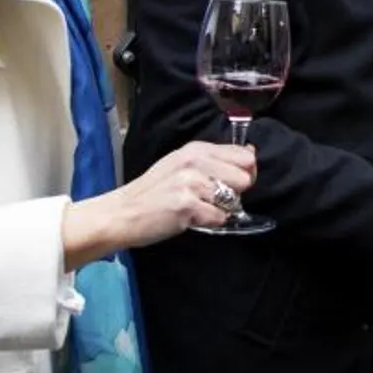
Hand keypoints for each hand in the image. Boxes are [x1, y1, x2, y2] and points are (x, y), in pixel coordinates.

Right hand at [63, 142, 257, 266]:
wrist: (121, 213)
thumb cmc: (154, 192)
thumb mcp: (182, 164)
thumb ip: (215, 160)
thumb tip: (251, 153)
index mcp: (196, 149)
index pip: (245, 156)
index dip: (245, 173)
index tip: (231, 184)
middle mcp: (195, 161)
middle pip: (245, 178)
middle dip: (236, 193)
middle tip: (211, 200)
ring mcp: (190, 183)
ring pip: (234, 199)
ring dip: (220, 209)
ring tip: (198, 208)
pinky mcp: (186, 205)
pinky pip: (219, 218)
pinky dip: (209, 223)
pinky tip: (189, 218)